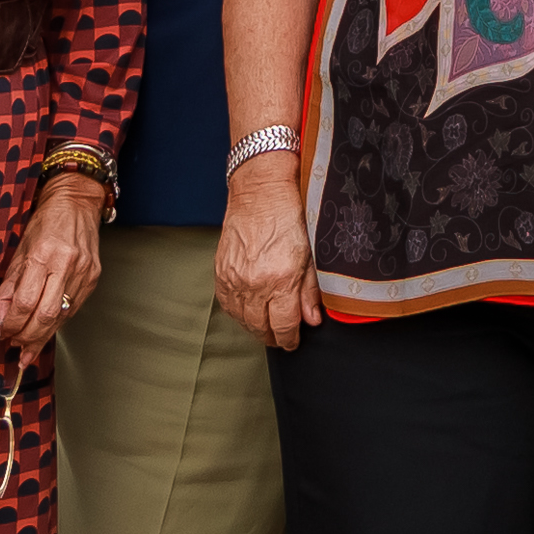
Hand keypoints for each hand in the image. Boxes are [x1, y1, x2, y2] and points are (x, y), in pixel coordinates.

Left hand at [0, 174, 109, 353]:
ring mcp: (83, 272)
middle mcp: (66, 265)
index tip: (3, 332)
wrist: (77, 202)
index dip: (12, 323)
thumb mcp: (19, 249)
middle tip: (15, 345)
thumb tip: (1, 315)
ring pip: (62, 317)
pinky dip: (58, 322)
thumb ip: (9, 284)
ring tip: (28, 347)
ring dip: (42, 336)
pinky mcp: (93, 277)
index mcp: (43, 254)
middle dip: (27, 337)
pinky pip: (73, 309)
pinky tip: (47, 328)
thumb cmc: (46, 221)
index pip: (25, 302)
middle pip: (45, 316)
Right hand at [214, 157, 318, 350]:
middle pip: (260, 328)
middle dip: (273, 337)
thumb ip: (310, 290)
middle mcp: (254, 283)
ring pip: (242, 320)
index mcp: (280, 279)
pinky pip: (226, 305)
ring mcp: (234, 279)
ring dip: (254, 328)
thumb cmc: (289, 214)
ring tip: (266, 328)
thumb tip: (312, 319)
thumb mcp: (311, 253)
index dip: (290, 339)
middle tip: (282, 338)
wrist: (260, 191)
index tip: (293, 342)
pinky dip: (237, 314)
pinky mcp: (220, 272)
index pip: (284, 325)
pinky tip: (247, 313)